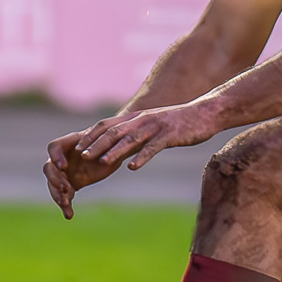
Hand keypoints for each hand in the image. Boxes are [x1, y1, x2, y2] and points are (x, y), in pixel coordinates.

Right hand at [43, 124, 128, 219]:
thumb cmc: (109, 146)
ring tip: (66, 204)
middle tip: (66, 189)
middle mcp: (61, 159)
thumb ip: (104, 148)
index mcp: (68, 145)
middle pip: (50, 169)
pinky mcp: (67, 188)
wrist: (108, 156)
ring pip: (53, 185)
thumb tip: (105, 154)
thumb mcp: (108, 145)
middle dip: (56, 180)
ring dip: (57, 195)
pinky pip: (63, 197)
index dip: (56, 157)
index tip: (63, 167)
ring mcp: (62, 174)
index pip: (54, 148)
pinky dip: (65, 206)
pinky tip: (69, 215)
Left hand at [77, 101, 220, 172]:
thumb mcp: (152, 127)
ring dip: (115, 151)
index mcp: (135, 118)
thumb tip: (119, 150)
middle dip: (96, 144)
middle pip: (114, 132)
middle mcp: (141, 120)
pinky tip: (133, 167)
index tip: (77, 148)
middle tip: (82, 156)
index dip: (91, 136)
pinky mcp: (169, 135)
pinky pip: (153, 147)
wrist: (205, 113)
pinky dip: (142, 157)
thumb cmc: (177, 123)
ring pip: (130, 139)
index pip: (107, 126)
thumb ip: (135, 136)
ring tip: (102, 163)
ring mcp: (155, 127)